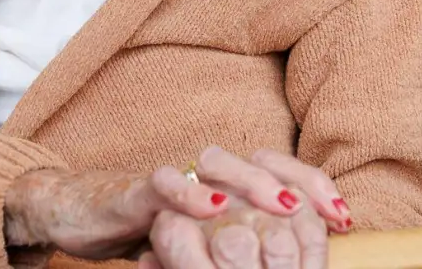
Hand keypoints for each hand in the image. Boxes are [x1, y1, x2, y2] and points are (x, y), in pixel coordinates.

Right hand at [2, 147, 351, 261]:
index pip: (281, 176)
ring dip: (253, 184)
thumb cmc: (143, 232)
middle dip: (300, 184)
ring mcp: (172, 180)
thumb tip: (290, 262)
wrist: (76, 215)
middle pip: (260, 163)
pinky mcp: (135, 192)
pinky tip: (214, 208)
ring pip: (218, 167)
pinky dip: (189, 195)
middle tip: (330, 213)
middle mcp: (205, 176)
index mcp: (226, 187)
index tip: (345, 219)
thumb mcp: (203, 248)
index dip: (315, 190)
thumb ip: (238, 249)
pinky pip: (163, 186)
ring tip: (284, 206)